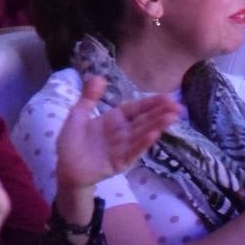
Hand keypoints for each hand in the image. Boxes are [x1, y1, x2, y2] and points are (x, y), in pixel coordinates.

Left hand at [54, 75, 180, 190]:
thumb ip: (89, 97)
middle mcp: (122, 133)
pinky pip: (132, 151)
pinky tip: (154, 134)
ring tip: (171, 117)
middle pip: (144, 121)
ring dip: (157, 126)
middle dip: (161, 113)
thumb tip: (100, 77)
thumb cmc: (72, 141)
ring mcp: (122, 148)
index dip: (151, 103)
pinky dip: (142, 143)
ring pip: (142, 134)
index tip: (168, 97)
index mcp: (114, 120)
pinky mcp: (119, 162)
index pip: (136, 109)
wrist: (65, 167)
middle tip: (179, 107)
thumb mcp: (77, 115)